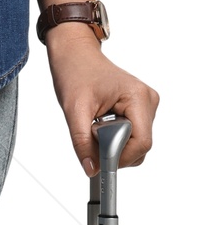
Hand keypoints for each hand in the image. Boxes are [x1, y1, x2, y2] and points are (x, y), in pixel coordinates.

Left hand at [45, 26, 158, 175]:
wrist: (75, 55)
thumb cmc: (76, 72)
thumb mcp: (74, 110)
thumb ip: (82, 142)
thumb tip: (91, 169)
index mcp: (139, 97)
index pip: (142, 143)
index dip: (121, 156)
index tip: (98, 157)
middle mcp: (148, 101)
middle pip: (140, 146)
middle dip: (115, 149)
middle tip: (93, 133)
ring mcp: (146, 105)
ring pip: (136, 143)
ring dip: (114, 143)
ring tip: (97, 124)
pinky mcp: (140, 109)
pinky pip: (133, 136)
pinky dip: (116, 138)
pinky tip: (103, 123)